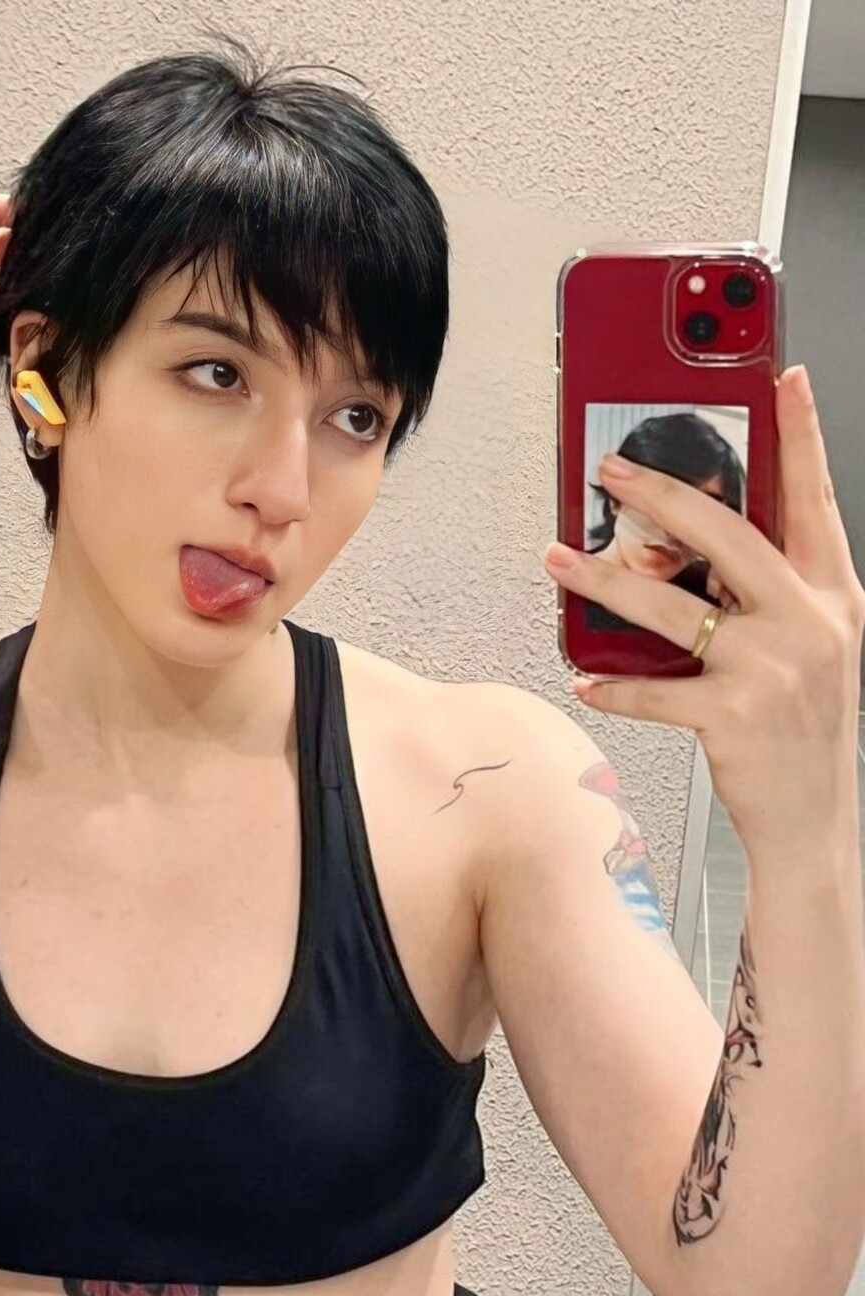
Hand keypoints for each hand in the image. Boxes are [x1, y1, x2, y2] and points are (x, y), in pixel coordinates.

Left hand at [542, 367, 864, 850]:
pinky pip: (654, 688)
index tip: (782, 379)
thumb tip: (695, 546)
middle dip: (660, 493)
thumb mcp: (813, 646)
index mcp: (833, 594)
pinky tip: (583, 675)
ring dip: (603, 581)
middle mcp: (809, 621)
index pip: (815, 498)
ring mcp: (772, 667)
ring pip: (670, 605)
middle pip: (726, 535)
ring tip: (559, 559)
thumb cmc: (803, 729)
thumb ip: (770, 593)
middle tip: (608, 467)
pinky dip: (613, 683)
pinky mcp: (733, 716)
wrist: (813, 820)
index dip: (801, 435)